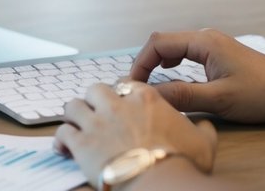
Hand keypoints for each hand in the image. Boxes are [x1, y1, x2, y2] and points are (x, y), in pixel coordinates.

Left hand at [54, 81, 216, 186]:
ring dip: (74, 116)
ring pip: (73, 106)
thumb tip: (205, 126)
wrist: (160, 183)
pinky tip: (63, 147)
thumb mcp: (202, 142)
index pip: (126, 83)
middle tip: (97, 113)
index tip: (121, 103)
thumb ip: (203, 129)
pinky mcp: (81, 143)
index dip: (121, 93)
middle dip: (94, 100)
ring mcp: (97, 123)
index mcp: (146, 98)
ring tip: (76, 126)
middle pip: (95, 89)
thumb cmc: (182, 162)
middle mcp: (118, 105)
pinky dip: (60, 139)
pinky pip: (61, 133)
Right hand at [130, 29, 264, 122]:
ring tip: (149, 84)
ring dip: (158, 63)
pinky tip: (171, 76)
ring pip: (174, 47)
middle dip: (145, 63)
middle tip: (136, 87)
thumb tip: (151, 96)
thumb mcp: (219, 99)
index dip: (140, 64)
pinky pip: (186, 53)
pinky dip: (172, 63)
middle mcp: (206, 38)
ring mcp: (213, 45)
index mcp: (204, 42)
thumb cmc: (262, 93)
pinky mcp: (219, 55)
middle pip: (163, 42)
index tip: (132, 85)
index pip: (158, 44)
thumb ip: (183, 96)